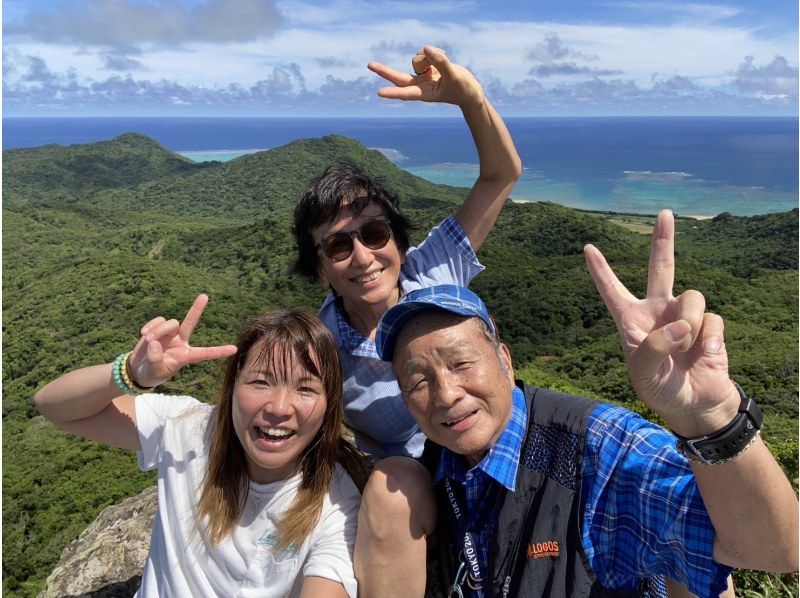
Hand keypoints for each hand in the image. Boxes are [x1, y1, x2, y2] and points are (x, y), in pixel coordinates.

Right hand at [127, 294, 236, 387]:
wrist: (139, 369)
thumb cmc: (152, 374)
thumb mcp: (155, 372)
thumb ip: (156, 360)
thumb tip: (155, 343)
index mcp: (186, 356)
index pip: (205, 353)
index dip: (219, 351)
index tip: (234, 349)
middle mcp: (181, 342)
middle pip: (190, 323)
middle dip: (196, 309)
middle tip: (204, 296)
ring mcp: (171, 334)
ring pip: (170, 323)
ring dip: (158, 330)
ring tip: (148, 340)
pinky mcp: (159, 328)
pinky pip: (158, 321)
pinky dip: (151, 326)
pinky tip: (143, 334)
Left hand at [368, 45, 483, 107]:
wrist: (469, 91)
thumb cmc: (463, 89)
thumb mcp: (454, 75)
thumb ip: (441, 62)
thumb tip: (427, 49)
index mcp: (424, 93)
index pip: (406, 92)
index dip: (393, 92)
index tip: (379, 93)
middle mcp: (420, 85)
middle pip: (399, 76)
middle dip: (384, 71)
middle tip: (369, 65)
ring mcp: (422, 76)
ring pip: (416, 59)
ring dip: (428, 55)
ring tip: (442, 58)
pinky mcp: (426, 67)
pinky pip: (424, 53)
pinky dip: (433, 52)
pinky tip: (442, 55)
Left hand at [584, 210, 739, 436]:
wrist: (695, 405)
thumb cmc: (660, 389)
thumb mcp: (644, 373)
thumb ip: (655, 347)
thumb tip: (681, 325)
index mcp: (631, 321)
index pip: (612, 291)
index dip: (600, 270)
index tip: (588, 248)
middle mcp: (657, 311)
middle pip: (661, 267)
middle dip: (663, 240)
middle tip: (665, 213)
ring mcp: (684, 316)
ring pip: (692, 297)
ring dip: (690, 322)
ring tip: (685, 346)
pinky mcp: (709, 325)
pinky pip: (711, 319)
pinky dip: (708, 338)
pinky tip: (704, 355)